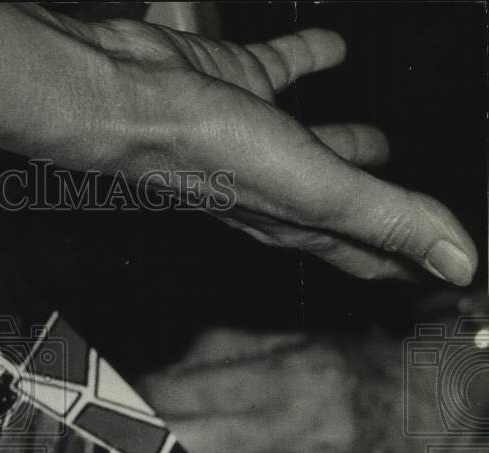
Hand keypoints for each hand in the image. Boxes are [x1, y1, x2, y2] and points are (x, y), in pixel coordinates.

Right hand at [45, 13, 476, 284]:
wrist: (128, 98)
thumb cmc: (204, 150)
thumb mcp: (315, 189)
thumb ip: (388, 218)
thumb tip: (457, 263)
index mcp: (293, 219)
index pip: (364, 254)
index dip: (408, 264)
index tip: (442, 273)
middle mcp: (272, 185)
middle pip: (341, 207)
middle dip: (382, 217)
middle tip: (418, 219)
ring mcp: (251, 136)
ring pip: (314, 146)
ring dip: (351, 145)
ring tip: (385, 140)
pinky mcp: (234, 85)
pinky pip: (283, 74)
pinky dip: (312, 64)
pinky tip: (334, 48)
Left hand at [135, 325, 417, 452]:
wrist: (439, 407)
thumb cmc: (361, 362)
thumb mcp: (296, 337)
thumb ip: (223, 352)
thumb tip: (160, 373)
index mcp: (295, 375)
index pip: (199, 392)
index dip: (145, 399)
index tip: (111, 400)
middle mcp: (301, 430)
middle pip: (199, 444)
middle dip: (142, 444)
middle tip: (100, 439)